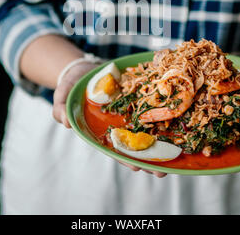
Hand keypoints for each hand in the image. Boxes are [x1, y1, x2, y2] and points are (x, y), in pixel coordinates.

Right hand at [53, 61, 166, 177]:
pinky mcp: (137, 97)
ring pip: (146, 129)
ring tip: (177, 154)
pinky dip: (163, 114)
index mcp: (100, 129)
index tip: (137, 168)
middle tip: (164, 170)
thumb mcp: (63, 96)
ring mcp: (128, 112)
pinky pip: (150, 106)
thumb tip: (66, 123)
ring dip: (161, 141)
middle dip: (149, 158)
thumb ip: (61, 109)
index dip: (125, 158)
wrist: (83, 69)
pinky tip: (178, 118)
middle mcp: (117, 124)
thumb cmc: (71, 85)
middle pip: (135, 144)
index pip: (114, 148)